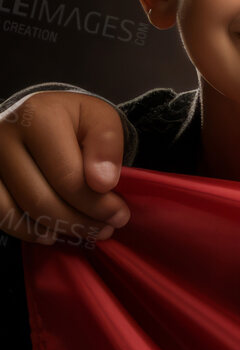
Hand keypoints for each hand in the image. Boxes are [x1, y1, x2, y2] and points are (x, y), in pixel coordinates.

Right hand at [0, 91, 127, 245]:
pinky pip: (0, 215)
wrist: (37, 117)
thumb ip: (107, 145)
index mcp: (37, 117)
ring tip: (83, 231)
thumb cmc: (74, 121)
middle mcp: (3, 136)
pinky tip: (51, 232)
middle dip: (79, 222)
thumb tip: (103, 183)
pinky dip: (26, 230)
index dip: (97, 204)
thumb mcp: (101, 119)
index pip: (67, 177)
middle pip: (40, 199)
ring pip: (17, 212)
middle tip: (106, 229)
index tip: (119, 215)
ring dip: (55, 230)